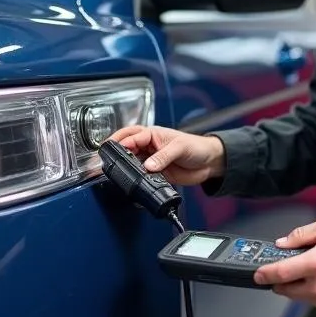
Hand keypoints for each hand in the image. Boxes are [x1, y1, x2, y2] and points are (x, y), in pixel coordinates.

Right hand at [109, 125, 224, 185]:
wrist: (209, 163)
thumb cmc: (197, 146)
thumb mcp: (180, 147)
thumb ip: (163, 157)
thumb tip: (148, 165)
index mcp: (153, 134)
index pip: (132, 137)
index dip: (121, 143)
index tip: (113, 150)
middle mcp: (149, 147)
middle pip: (127, 148)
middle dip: (116, 152)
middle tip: (106, 159)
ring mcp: (152, 161)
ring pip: (132, 163)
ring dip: (125, 167)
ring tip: (117, 172)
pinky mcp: (156, 174)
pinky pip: (142, 176)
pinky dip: (136, 179)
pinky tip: (133, 182)